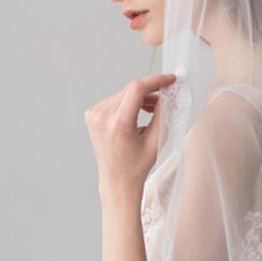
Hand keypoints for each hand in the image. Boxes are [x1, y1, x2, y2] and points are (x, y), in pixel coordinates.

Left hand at [84, 73, 176, 196]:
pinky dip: (129, 102)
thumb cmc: (137, 166)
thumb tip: (169, 93)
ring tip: (152, 109)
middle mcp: (102, 117)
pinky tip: (138, 113)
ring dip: (140, 97)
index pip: (137, 88)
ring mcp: (94, 115)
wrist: (117, 180)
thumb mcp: (156, 139)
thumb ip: (163, 112)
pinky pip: (115, 99)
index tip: (170, 80)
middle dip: (150, 90)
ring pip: (124, 93)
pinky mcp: (92, 114)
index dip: (156, 80)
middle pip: (131, 89)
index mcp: (118, 124)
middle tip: (166, 97)